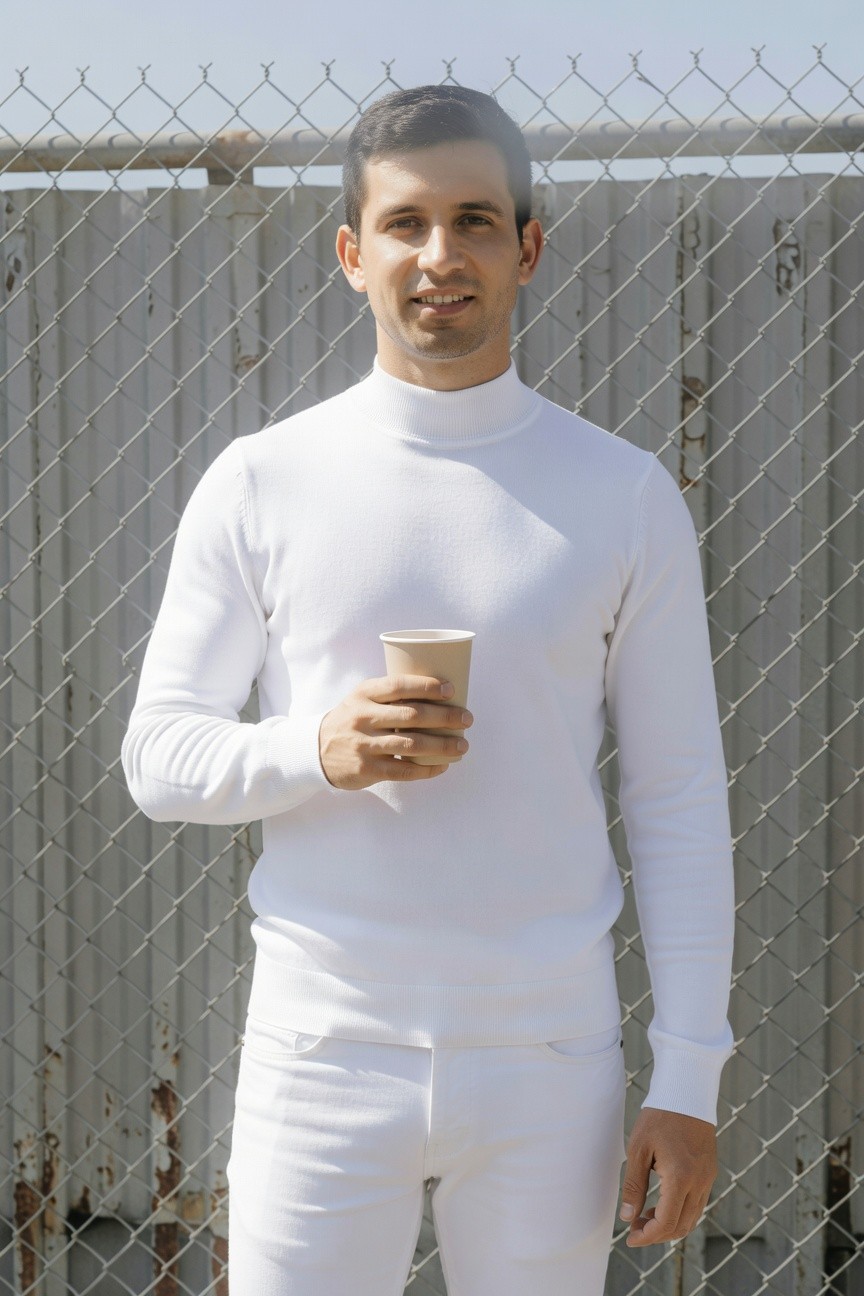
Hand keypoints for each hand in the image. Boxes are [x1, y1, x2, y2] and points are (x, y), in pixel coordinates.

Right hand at [318, 675, 472, 789]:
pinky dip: (427, 769)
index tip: (451, 690)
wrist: (316, 751)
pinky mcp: (367, 769)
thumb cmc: (352, 720)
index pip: (398, 685)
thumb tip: (439, 694)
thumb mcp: (362, 699)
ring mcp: (364, 745)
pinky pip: (404, 771)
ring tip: (462, 745)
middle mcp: (362, 718)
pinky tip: (443, 766)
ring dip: (442, 746)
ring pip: (412, 746)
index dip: (427, 686)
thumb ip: (390, 695)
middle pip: (411, 716)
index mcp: (364, 694)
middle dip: (445, 717)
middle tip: (466, 719)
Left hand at [619, 1107, 716, 1246]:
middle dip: (656, 1234)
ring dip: (669, 1225)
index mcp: (680, 1178)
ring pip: (691, 1218)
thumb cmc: (659, 1117)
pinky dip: (680, 1213)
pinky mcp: (709, 1173)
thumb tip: (627, 1217)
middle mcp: (699, 1183)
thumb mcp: (639, 1149)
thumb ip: (634, 1185)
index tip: (630, 1238)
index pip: (666, 1222)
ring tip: (644, 1217)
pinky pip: (697, 1204)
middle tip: (634, 1228)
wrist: (687, 1093)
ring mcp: (707, 1179)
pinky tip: (661, 1204)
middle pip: (681, 1226)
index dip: (648, 1236)